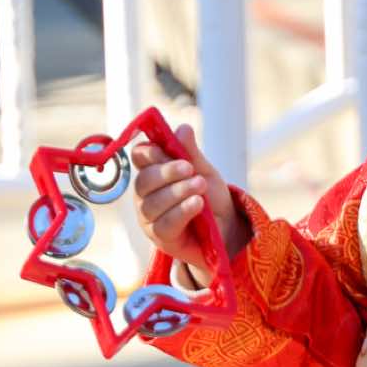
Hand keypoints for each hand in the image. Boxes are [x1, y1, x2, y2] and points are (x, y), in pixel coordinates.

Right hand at [129, 123, 246, 283]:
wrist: (227, 230)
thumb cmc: (211, 199)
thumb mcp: (205, 172)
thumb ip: (191, 153)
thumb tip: (183, 128)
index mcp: (154, 173)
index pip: (139, 157)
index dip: (149, 152)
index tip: (168, 149)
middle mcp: (146, 195)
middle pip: (144, 180)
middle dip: (167, 172)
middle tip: (190, 168)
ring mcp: (150, 218)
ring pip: (153, 203)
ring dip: (178, 192)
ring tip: (201, 185)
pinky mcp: (160, 238)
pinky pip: (164, 223)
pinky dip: (182, 211)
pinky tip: (197, 204)